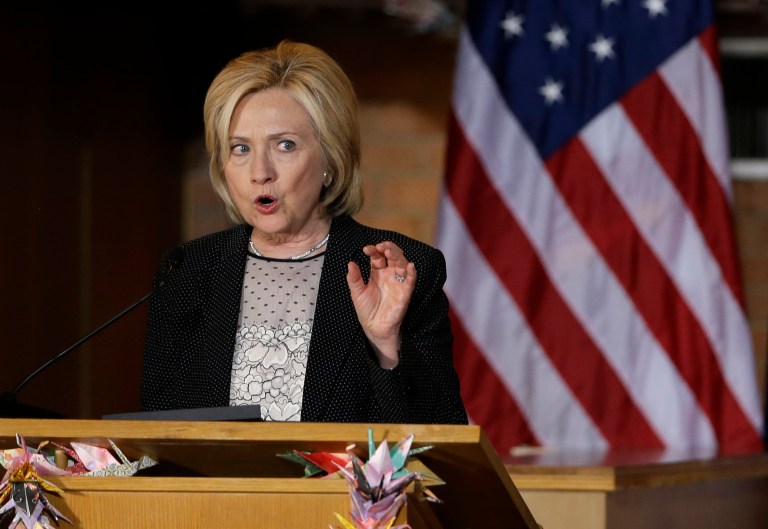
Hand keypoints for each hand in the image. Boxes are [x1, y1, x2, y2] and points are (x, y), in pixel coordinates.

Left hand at [347, 241, 415, 368]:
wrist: (374, 328)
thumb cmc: (366, 310)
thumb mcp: (357, 292)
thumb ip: (354, 278)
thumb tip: (350, 263)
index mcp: (377, 272)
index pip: (377, 256)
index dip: (373, 250)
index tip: (366, 249)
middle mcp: (389, 274)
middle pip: (392, 256)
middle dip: (388, 248)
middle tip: (380, 247)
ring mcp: (398, 282)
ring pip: (402, 263)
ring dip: (398, 256)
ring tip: (390, 252)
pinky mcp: (405, 292)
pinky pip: (411, 280)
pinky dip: (412, 273)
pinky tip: (410, 266)